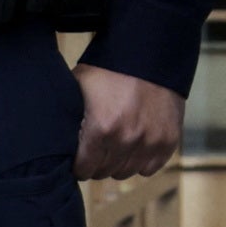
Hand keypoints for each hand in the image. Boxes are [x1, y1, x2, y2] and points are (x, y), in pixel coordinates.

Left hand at [74, 65, 184, 181]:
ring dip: (118, 162)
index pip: (83, 168)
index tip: (78, 156)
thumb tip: (56, 141)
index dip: (78, 163)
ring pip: (126, 172)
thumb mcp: (79, 87)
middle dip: (97, 162)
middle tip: (96, 148)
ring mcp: (151, 141)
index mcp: (101, 128)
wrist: (150, 54)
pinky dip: (142, 160)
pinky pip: (150, 168)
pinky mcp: (169, 140)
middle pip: (104, 172)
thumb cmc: (109, 70)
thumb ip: (69, 118)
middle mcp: (127, 139)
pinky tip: (135, 145)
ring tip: (116, 145)